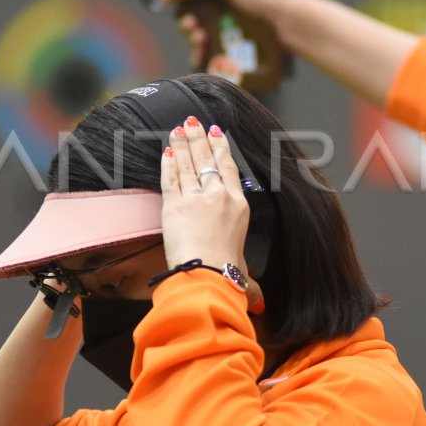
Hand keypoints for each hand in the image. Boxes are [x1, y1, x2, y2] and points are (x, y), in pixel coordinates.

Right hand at [160, 0, 288, 66]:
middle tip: (193, 26)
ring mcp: (224, 25)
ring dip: (192, 37)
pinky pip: (208, 50)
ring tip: (200, 40)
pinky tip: (201, 54)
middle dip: (185, 20)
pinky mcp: (229, 44)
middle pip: (189, 12)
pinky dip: (200, 53)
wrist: (289, 25)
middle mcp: (220, 4)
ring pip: (196, 33)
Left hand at [160, 117, 263, 311]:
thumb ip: (249, 280)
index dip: (221, 148)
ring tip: (177, 128)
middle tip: (192, 121)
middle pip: (207, 159)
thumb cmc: (227, 273)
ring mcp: (195, 197)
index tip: (215, 133)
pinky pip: (170, 178)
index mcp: (239, 204)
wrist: (206, 273)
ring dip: (181, 144)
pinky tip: (166, 151)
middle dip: (199, 138)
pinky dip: (167, 162)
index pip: (229, 168)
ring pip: (187, 163)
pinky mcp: (173, 204)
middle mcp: (218, 195)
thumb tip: (259, 303)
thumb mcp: (242, 269)